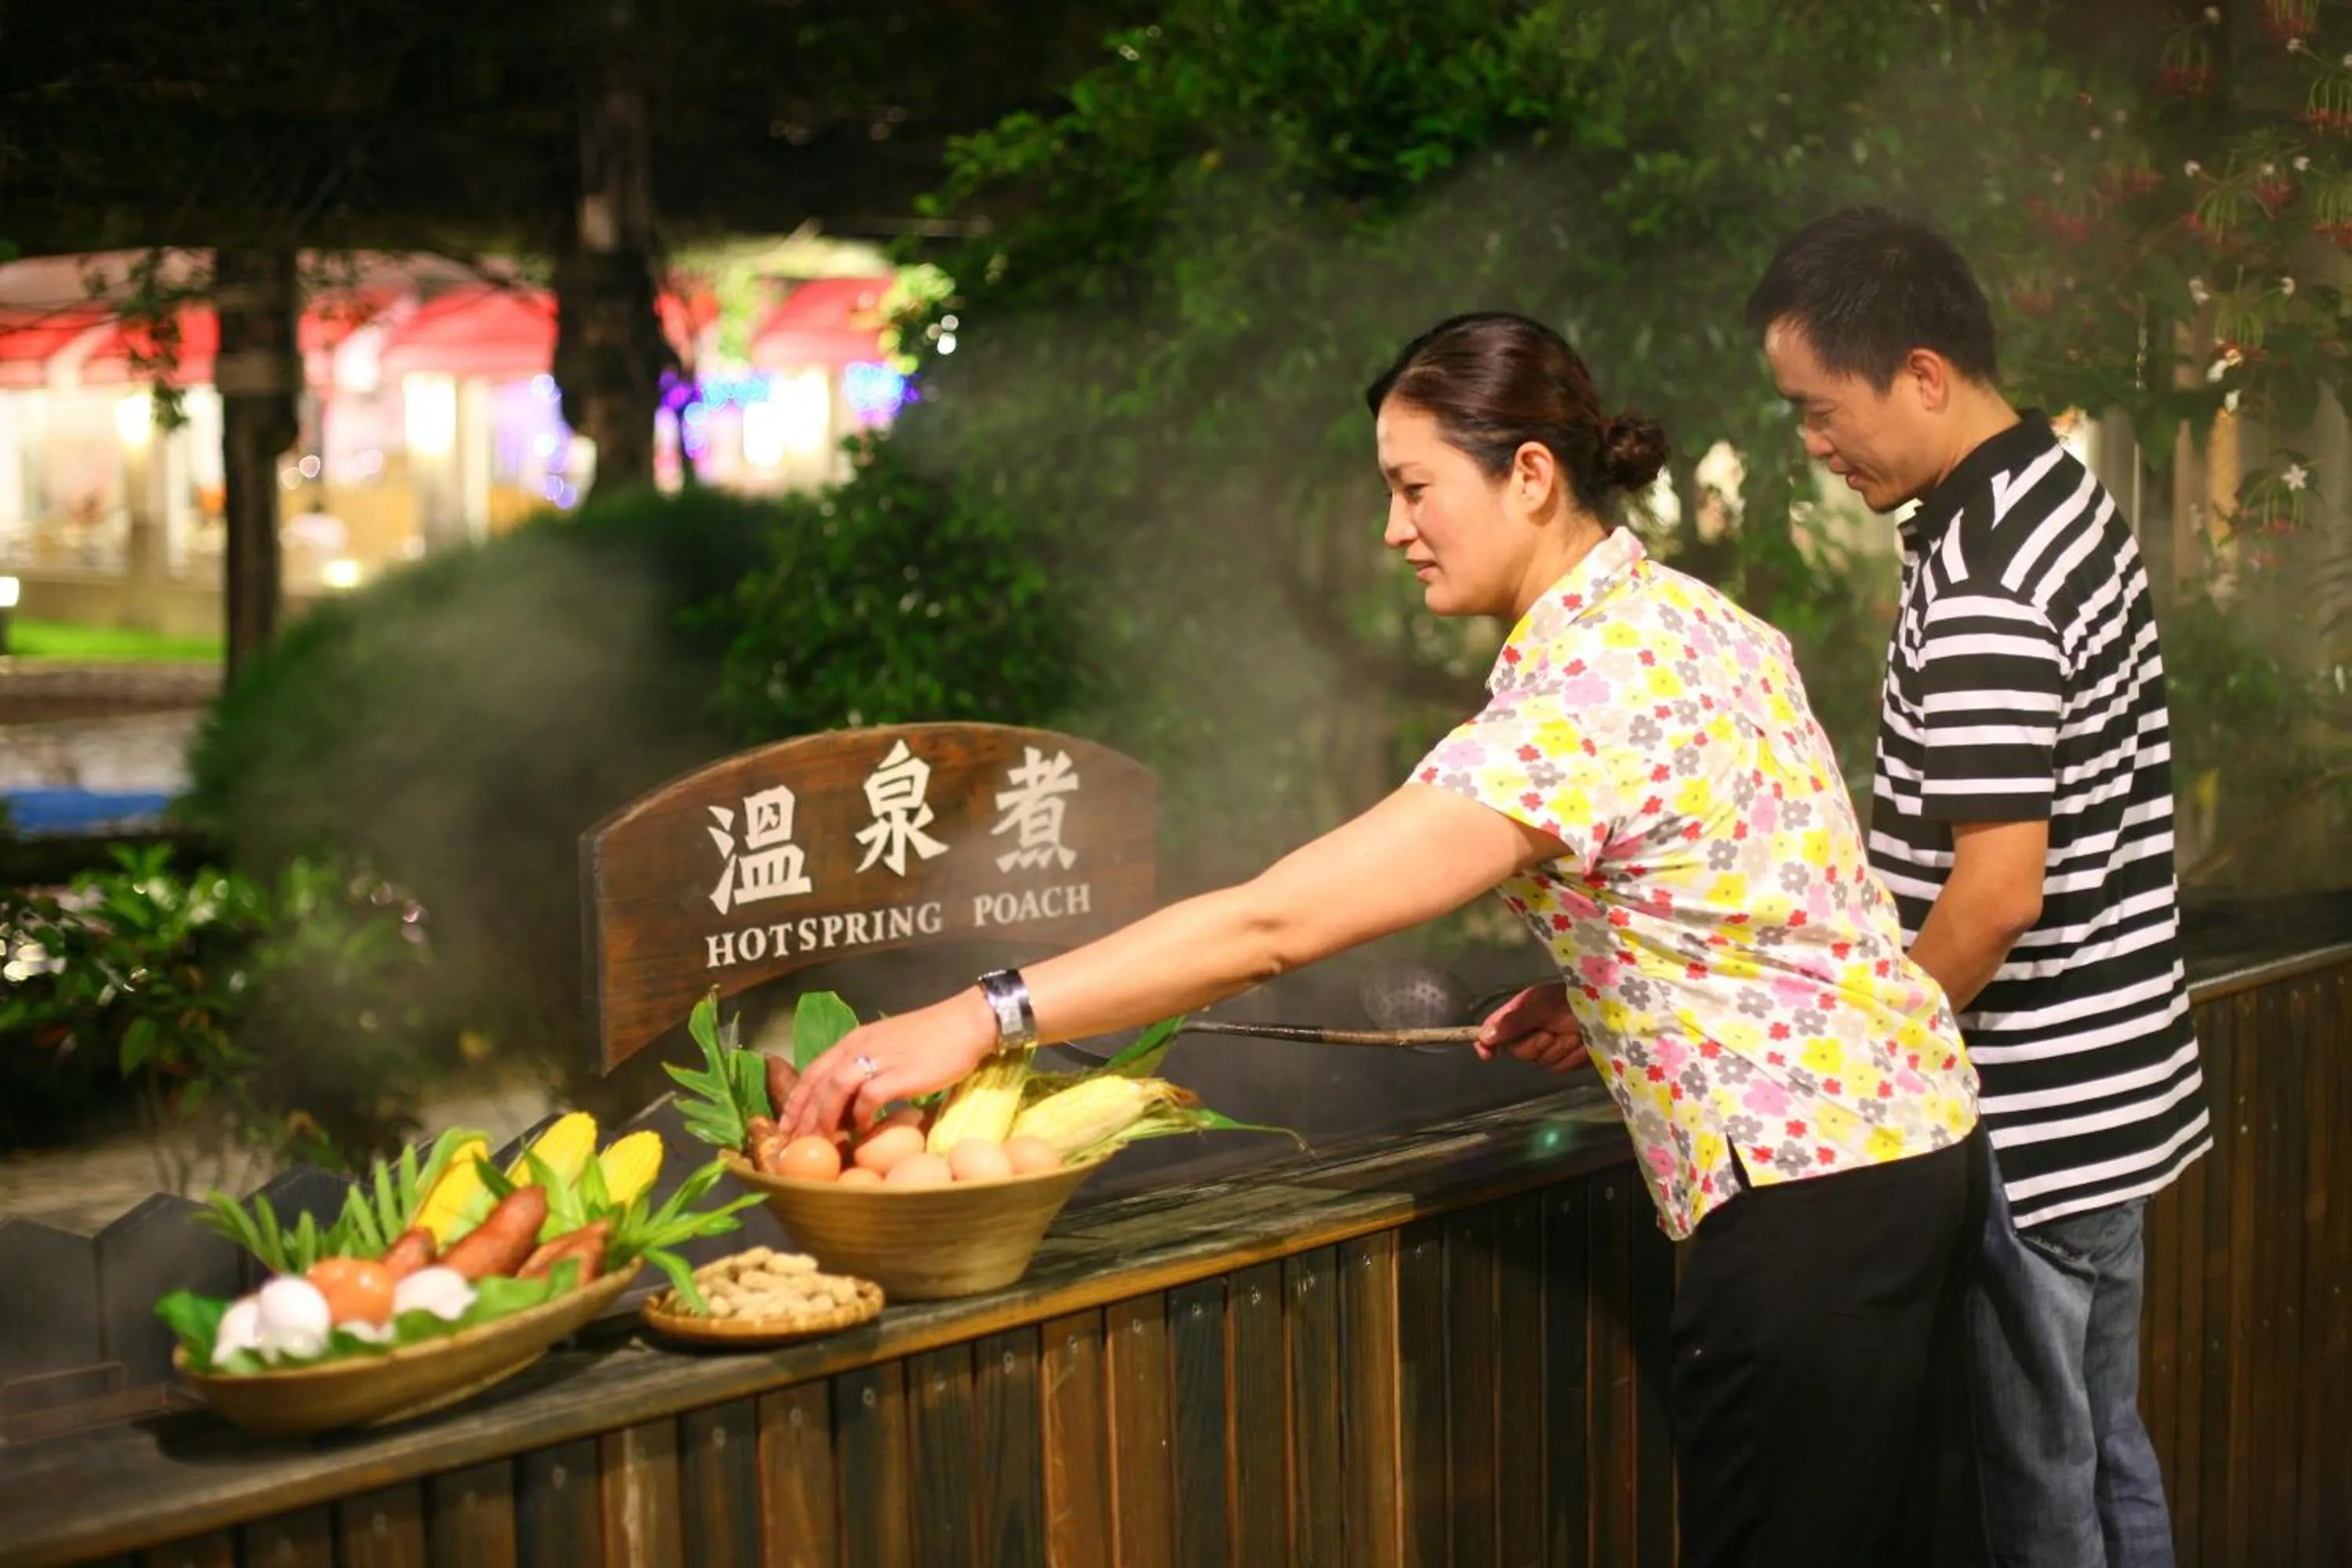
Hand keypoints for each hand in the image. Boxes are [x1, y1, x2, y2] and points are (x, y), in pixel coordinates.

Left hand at [782, 990, 996, 1137]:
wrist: (966, 1023)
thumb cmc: (933, 1036)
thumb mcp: (889, 1043)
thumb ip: (868, 1063)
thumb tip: (853, 1097)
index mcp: (854, 1039)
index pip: (813, 1072)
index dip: (796, 1101)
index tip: (787, 1126)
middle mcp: (859, 1047)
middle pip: (818, 1085)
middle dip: (803, 1117)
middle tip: (797, 1144)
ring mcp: (878, 1059)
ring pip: (835, 1091)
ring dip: (825, 1119)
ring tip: (824, 1142)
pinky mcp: (899, 1075)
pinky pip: (868, 1099)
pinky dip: (860, 1116)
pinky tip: (863, 1129)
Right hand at [1475, 982, 1588, 1072]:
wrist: (1608, 1011)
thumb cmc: (1572, 1000)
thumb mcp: (1540, 1005)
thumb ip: (1513, 1021)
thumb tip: (1485, 1037)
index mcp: (1519, 1015)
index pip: (1492, 1032)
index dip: (1486, 1044)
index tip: (1487, 1054)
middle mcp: (1530, 1033)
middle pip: (1518, 1052)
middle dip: (1537, 1044)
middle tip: (1552, 1031)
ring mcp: (1548, 1049)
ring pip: (1542, 1062)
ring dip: (1560, 1048)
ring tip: (1574, 1033)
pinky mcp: (1565, 1061)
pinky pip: (1560, 1067)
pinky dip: (1572, 1056)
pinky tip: (1583, 1044)